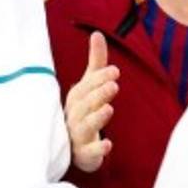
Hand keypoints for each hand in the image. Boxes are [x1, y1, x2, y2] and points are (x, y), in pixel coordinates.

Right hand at [64, 31, 118, 171]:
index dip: (99, 78)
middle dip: (98, 94)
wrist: (72, 145)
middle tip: (114, 85)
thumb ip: (96, 61)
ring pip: (85, 125)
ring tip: (109, 108)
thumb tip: (97, 33)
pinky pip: (89, 151)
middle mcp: (74, 115)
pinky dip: (97, 148)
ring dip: (96, 117)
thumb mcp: (90, 85)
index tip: (115, 71)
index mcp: (76, 97)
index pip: (86, 86)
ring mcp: (77, 135)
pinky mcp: (84, 153)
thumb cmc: (83, 108)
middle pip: (85, 104)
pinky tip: (108, 144)